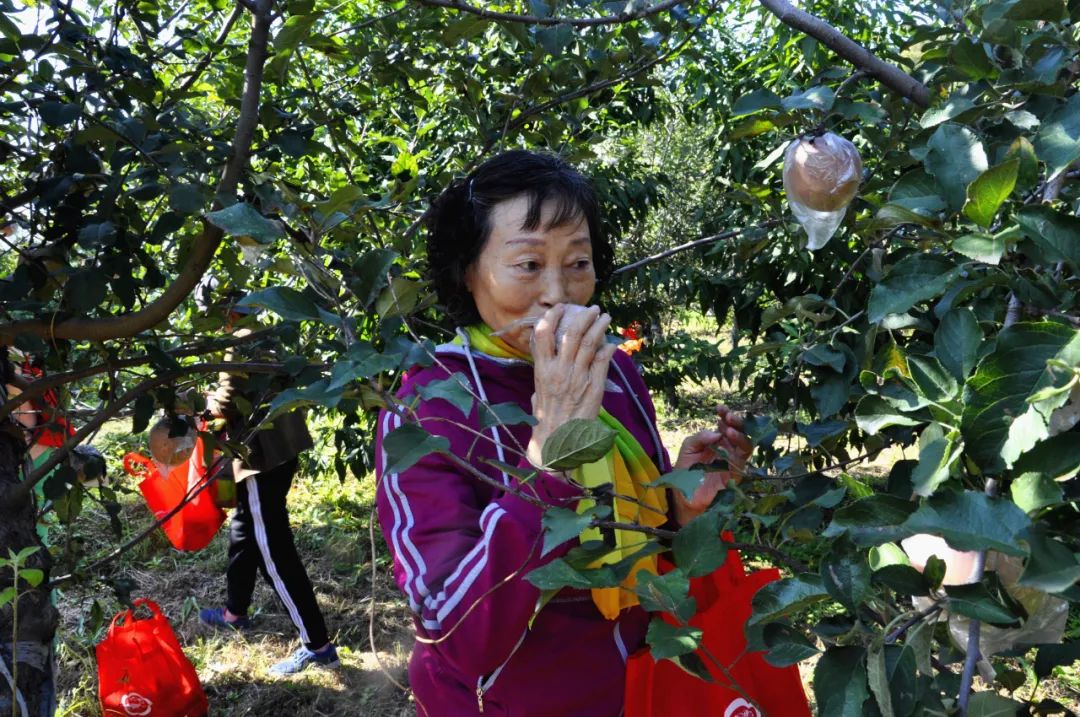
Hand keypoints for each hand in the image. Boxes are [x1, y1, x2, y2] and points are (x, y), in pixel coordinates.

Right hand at [526, 304, 616, 469]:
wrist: (558, 439)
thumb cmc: (546, 418)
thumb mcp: (537, 392)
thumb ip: (542, 375)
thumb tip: (544, 363)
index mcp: (542, 369)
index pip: (543, 334)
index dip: (552, 317)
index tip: (560, 307)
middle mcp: (560, 370)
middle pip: (571, 333)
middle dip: (583, 317)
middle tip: (592, 309)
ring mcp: (577, 376)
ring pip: (589, 343)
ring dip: (599, 327)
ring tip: (605, 317)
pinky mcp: (593, 386)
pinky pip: (602, 360)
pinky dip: (607, 349)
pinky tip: (611, 343)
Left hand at [671, 404, 751, 524]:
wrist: (685, 495)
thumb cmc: (685, 471)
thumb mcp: (688, 449)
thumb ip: (699, 438)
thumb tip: (716, 432)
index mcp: (715, 440)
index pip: (724, 424)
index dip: (724, 414)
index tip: (719, 407)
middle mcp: (727, 448)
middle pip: (738, 430)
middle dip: (735, 420)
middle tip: (728, 415)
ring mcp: (733, 459)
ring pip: (745, 442)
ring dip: (740, 432)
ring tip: (729, 427)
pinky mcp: (737, 471)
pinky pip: (744, 456)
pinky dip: (741, 445)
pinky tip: (731, 437)